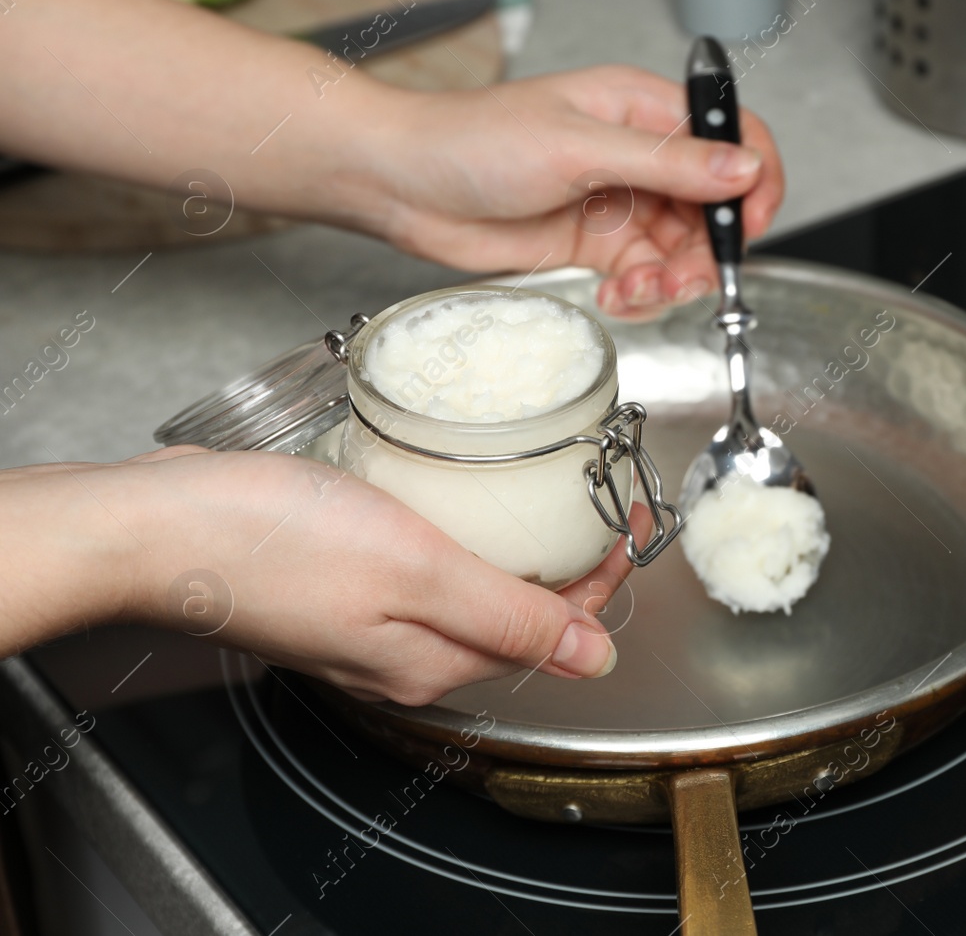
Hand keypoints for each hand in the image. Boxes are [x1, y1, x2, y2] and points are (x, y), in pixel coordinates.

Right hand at [0, 446, 639, 704]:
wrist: (155, 525)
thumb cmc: (273, 542)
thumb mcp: (419, 573)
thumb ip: (512, 617)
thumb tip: (596, 661)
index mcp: (431, 663)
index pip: (550, 630)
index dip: (598, 577)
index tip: (621, 519)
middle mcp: (400, 656)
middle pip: (512, 612)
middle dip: (560, 560)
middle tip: (589, 494)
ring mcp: (363, 624)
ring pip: (467, 589)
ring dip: (509, 544)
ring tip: (536, 491)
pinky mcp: (332, 586)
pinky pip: (419, 569)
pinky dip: (454, 535)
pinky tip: (453, 499)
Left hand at [359, 65, 784, 318]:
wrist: (403, 184)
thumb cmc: (472, 140)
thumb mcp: (579, 146)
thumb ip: (668, 163)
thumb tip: (742, 169)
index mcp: (644, 108)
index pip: (733, 137)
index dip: (755, 181)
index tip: (750, 225)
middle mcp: (642, 154)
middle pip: (716, 206)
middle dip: (709, 249)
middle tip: (681, 277)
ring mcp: (622, 201)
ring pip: (684, 249)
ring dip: (673, 280)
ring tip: (636, 290)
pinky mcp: (597, 244)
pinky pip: (647, 275)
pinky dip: (643, 294)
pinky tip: (615, 293)